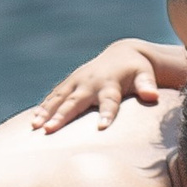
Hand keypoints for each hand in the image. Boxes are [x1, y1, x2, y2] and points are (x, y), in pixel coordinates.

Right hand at [31, 39, 172, 132]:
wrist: (122, 55)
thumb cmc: (137, 71)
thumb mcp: (145, 75)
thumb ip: (148, 85)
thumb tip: (153, 95)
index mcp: (110, 84)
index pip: (109, 101)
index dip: (106, 113)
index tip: (101, 127)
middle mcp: (90, 83)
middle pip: (75, 102)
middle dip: (62, 116)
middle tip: (49, 131)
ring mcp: (76, 82)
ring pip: (59, 99)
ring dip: (46, 112)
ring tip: (35, 127)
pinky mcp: (69, 84)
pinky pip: (54, 97)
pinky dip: (43, 108)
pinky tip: (33, 121)